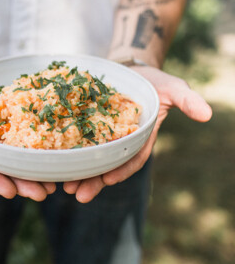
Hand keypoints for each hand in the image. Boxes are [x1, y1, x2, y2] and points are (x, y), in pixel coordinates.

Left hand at [63, 66, 212, 202]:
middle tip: (77, 194)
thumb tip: (206, 115)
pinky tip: (56, 161)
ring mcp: (103, 135)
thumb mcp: (172, 88)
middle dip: (94, 181)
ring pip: (90, 158)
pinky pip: (77, 140)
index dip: (121, 170)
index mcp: (140, 138)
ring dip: (79, 173)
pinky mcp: (88, 126)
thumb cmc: (153, 81)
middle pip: (107, 165)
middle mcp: (121, 141)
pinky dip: (69, 152)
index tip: (108, 179)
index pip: (132, 158)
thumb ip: (187, 100)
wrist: (131, 69)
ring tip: (64, 186)